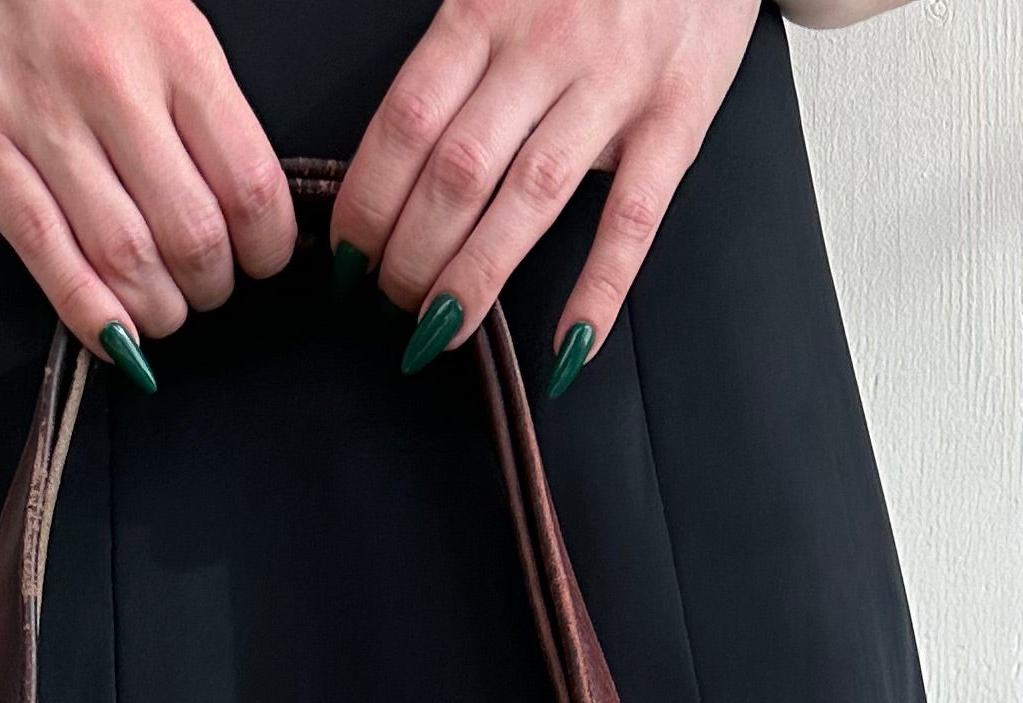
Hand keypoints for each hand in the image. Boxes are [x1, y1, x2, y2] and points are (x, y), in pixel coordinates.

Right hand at [0, 0, 296, 375]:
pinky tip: (112, 335)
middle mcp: (112, 86)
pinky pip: (47, 256)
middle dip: (212, 286)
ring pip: (126, 259)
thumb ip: (195, 91)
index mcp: (173, 45)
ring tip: (162, 308)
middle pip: (192, 235)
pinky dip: (89, 313)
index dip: (266, 247)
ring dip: (157, 308)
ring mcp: (41, 123)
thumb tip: (234, 187)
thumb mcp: (158, 4)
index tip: (261, 257)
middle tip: (207, 285)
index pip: (250, 183)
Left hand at [327, 0, 762, 389]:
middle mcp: (545, 45)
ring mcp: (614, 84)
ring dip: (476, 278)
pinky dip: (599, 291)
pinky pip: (632, 219)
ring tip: (439, 332)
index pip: (406, 122)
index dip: (367, 201)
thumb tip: (399, 159)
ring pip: (530, 199)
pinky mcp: (676, 118)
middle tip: (388, 303)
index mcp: (486, 8)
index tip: (346, 258)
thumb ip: (458, 57)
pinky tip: (567, 349)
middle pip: (457, 171)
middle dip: (410, 254)